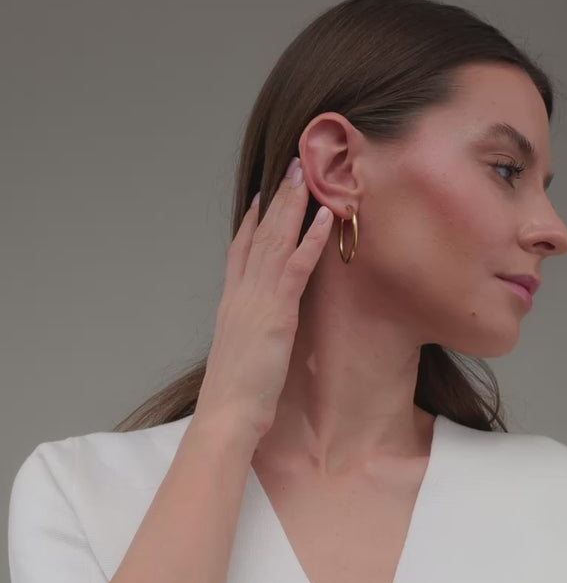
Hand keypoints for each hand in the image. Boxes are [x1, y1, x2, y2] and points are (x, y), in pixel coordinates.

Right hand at [195, 159, 332, 444]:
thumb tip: (261, 337)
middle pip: (258, 236)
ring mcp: (256, 301)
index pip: (239, 254)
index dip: (251, 222)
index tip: (262, 196)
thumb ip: (252, 339)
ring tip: (306, 174)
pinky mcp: (275, 314)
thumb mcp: (243, 359)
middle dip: (276, 200)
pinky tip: (324, 219)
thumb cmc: (236, 399)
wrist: (227, 416)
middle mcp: (240, 295)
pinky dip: (310, 241)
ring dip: (293, 206)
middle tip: (290, 167)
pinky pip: (295, 268)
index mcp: (232, 306)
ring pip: (275, 242)